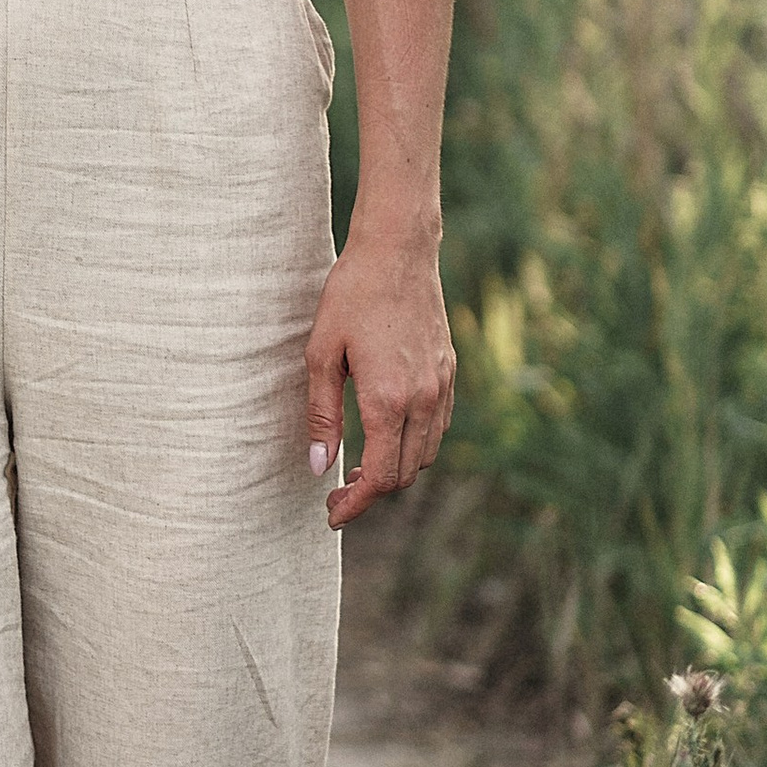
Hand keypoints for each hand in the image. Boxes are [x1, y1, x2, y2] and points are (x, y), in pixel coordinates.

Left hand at [304, 226, 454, 527]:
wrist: (398, 252)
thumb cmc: (351, 297)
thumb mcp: (321, 355)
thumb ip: (322, 415)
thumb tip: (319, 467)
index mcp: (388, 400)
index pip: (381, 476)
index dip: (357, 504)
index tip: (333, 514)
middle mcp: (422, 400)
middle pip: (405, 473)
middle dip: (373, 493)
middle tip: (338, 494)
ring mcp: (441, 386)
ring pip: (426, 454)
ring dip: (395, 470)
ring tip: (359, 469)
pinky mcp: (448, 372)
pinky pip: (437, 427)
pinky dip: (414, 445)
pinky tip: (385, 436)